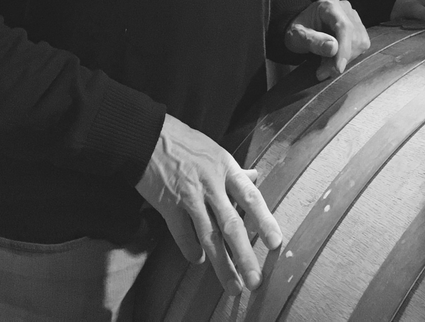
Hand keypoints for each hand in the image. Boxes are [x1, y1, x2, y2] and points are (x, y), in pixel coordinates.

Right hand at [135, 114, 280, 294]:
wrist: (149, 137)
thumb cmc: (185, 143)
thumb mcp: (215, 152)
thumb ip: (235, 170)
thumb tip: (255, 177)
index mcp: (226, 168)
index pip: (250, 198)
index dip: (264, 220)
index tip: (276, 243)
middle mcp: (211, 184)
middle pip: (231, 225)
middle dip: (244, 255)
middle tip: (255, 281)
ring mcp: (189, 196)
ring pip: (208, 237)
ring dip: (221, 265)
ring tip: (232, 286)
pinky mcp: (168, 206)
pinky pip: (183, 235)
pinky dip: (191, 251)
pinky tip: (198, 261)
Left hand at [285, 0, 370, 80]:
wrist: (301, 28)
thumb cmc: (298, 31)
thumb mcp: (297, 36)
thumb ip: (314, 41)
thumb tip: (334, 48)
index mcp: (329, 5)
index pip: (344, 26)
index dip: (344, 49)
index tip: (338, 68)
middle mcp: (344, 8)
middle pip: (353, 36)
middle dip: (340, 59)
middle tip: (322, 72)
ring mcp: (353, 17)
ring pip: (359, 43)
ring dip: (343, 60)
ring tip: (324, 65)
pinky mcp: (358, 28)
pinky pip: (360, 46)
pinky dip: (347, 57)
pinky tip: (333, 59)